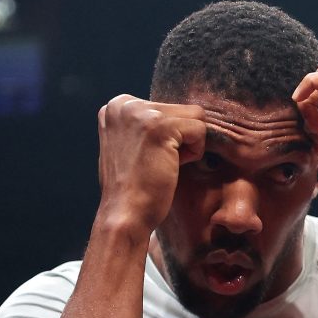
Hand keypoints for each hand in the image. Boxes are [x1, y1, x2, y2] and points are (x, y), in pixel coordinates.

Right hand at [95, 94, 208, 238]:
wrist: (125, 214)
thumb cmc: (134, 186)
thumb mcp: (132, 143)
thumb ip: (146, 124)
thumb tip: (181, 113)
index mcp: (117, 105)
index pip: (167, 107)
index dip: (168, 136)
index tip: (148, 157)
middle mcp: (124, 104)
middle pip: (183, 109)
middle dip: (180, 139)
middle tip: (158, 162)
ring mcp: (140, 112)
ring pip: (195, 116)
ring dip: (189, 144)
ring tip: (165, 163)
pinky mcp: (159, 126)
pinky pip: (200, 129)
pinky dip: (194, 152)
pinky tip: (172, 166)